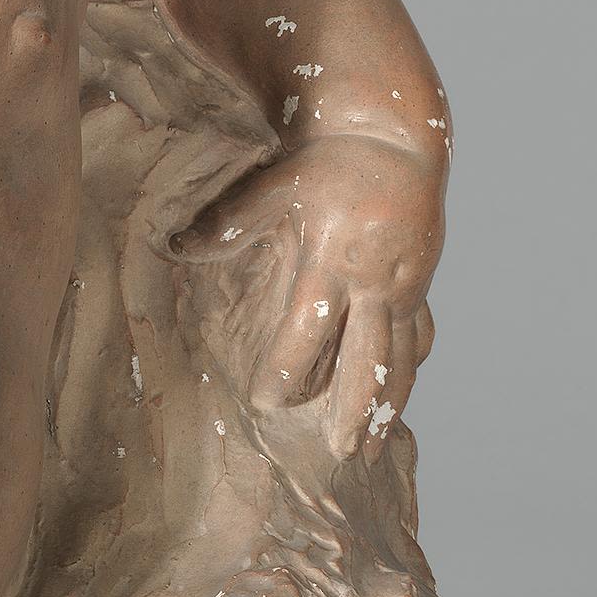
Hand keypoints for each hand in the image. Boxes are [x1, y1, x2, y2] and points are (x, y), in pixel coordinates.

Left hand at [170, 134, 442, 457]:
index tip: (269, 403)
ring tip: (370, 448)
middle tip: (340, 456)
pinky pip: (417, 336)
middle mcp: (372, 281)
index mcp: (331, 260)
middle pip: (365, 359)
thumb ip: (230, 222)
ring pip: (398, 358)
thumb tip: (174, 245)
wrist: (397, 140)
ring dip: (385, 406)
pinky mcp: (421, 284)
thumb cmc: (330, 162)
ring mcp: (404, 286)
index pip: (308, 329)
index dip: (289, 369)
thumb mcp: (276, 185)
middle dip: (353, 411)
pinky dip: (406, 372)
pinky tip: (395, 400)